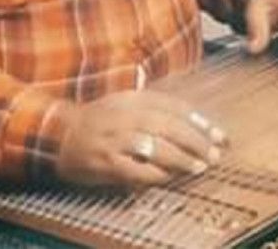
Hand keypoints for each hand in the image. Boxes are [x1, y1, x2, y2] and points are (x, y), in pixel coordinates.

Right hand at [54, 90, 227, 186]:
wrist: (58, 133)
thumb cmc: (99, 119)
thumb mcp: (125, 102)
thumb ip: (156, 108)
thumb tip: (195, 123)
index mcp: (132, 99)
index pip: (174, 107)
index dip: (200, 121)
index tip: (219, 135)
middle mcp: (125, 116)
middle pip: (169, 127)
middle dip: (196, 141)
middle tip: (214, 154)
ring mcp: (115, 140)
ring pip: (156, 148)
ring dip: (181, 159)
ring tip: (199, 167)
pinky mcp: (106, 162)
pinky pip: (137, 170)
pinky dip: (156, 175)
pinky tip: (170, 178)